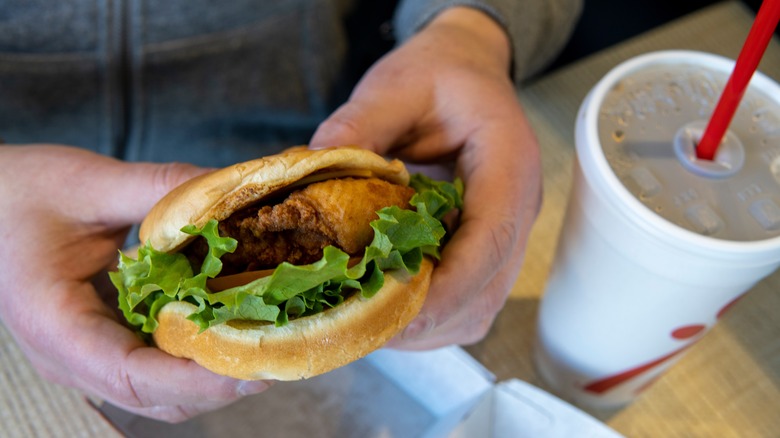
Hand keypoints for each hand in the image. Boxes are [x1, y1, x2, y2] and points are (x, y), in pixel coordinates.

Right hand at [0, 145, 270, 421]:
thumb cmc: (18, 192)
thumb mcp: (89, 181)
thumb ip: (160, 188)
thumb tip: (231, 190)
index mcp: (56, 326)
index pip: (134, 376)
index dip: (199, 379)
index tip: (255, 364)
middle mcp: (71, 357)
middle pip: (158, 398)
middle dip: (222, 383)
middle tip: (282, 350)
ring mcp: (87, 356)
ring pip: (162, 392)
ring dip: (216, 375)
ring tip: (267, 342)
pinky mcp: (104, 342)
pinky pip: (158, 366)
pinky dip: (199, 357)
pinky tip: (233, 325)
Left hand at [310, 7, 541, 348]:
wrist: (466, 72)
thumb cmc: (439, 74)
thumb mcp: (396, 85)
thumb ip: (359, 124)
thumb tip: (310, 167)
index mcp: (508, 162)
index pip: (490, 239)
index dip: (446, 286)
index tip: (392, 310)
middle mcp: (519, 206)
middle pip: (486, 288)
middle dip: (426, 318)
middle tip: (361, 323)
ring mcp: (508, 232)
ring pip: (479, 307)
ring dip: (427, 326)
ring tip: (369, 320)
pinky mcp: (489, 248)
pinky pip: (469, 302)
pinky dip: (430, 316)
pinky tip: (387, 305)